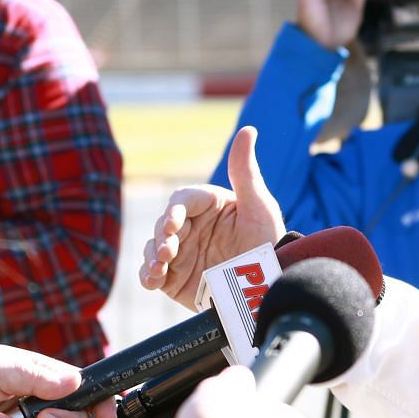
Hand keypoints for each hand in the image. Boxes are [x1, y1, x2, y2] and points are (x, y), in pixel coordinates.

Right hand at [139, 127, 285, 310]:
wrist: (270, 287)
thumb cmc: (267, 241)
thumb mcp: (259, 206)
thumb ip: (245, 172)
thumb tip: (248, 130)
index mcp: (207, 205)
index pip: (183, 201)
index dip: (176, 210)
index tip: (176, 223)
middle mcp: (190, 226)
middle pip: (164, 225)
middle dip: (163, 236)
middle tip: (169, 250)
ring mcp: (181, 253)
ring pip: (154, 248)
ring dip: (152, 256)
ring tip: (159, 268)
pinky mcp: (175, 278)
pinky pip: (153, 274)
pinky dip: (148, 276)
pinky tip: (152, 280)